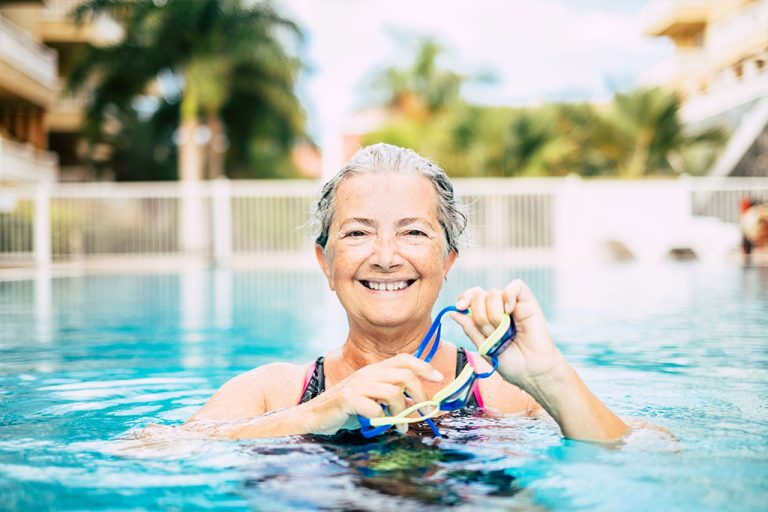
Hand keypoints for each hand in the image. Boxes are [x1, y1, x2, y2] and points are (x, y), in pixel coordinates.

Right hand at [307, 353, 443, 434]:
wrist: (314, 415)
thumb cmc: (347, 409)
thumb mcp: (371, 396)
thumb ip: (390, 393)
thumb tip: (418, 401)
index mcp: (374, 370)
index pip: (404, 359)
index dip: (424, 367)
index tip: (438, 379)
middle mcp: (367, 373)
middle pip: (404, 375)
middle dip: (419, 395)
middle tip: (423, 413)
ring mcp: (357, 385)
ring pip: (393, 393)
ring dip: (402, 413)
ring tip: (402, 427)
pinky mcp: (347, 398)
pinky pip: (374, 409)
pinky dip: (381, 420)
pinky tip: (379, 425)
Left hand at [451, 279, 565, 389]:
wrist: (532, 372)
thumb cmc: (510, 362)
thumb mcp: (484, 347)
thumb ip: (470, 328)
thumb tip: (452, 312)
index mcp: (486, 317)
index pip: (471, 297)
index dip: (464, 298)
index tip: (460, 307)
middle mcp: (498, 308)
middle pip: (478, 294)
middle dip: (480, 315)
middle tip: (490, 332)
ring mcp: (512, 304)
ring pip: (493, 293)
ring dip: (493, 314)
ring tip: (504, 330)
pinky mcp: (528, 302)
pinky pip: (516, 286)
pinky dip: (509, 296)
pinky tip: (510, 311)